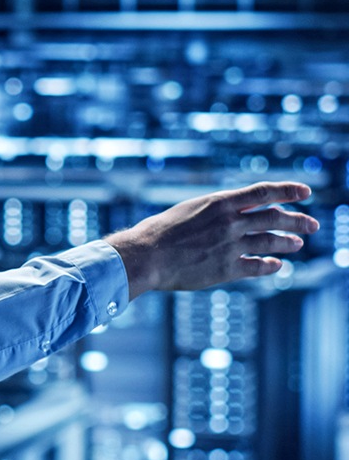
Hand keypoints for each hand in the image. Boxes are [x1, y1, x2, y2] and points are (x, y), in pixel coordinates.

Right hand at [108, 182, 318, 297]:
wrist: (146, 255)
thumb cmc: (162, 231)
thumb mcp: (191, 209)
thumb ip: (218, 210)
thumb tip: (243, 210)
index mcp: (219, 203)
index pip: (263, 192)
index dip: (288, 190)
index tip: (306, 191)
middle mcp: (230, 222)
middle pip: (275, 217)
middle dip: (298, 221)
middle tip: (312, 224)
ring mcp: (230, 245)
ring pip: (270, 242)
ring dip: (287, 242)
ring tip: (297, 244)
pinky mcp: (226, 268)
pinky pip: (257, 266)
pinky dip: (270, 265)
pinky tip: (276, 265)